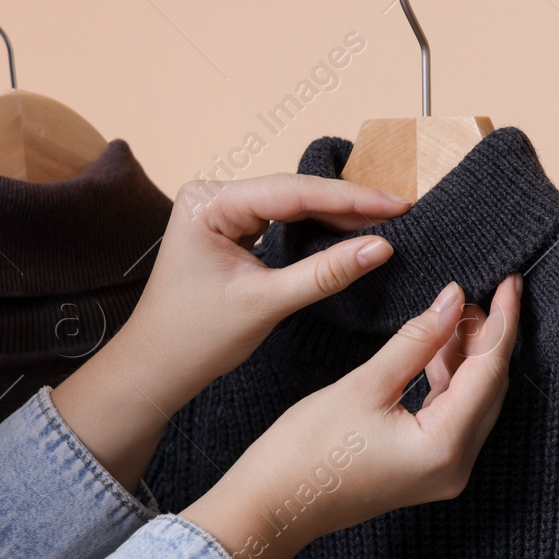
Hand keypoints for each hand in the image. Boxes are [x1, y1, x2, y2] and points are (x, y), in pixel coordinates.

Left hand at [51, 174, 411, 491]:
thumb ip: (326, 272)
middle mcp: (212, 196)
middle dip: (348, 203)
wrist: (157, 366)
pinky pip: (282, 220)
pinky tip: (351, 229)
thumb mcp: (267, 302)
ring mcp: (220, 211)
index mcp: (209, 203)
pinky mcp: (229, 228)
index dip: (351, 199)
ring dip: (337, 214)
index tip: (398, 204)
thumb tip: (380, 247)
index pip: (293, 192)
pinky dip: (317, 227)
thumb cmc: (196, 337)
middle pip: (294, 192)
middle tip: (401, 210)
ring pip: (292, 204)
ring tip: (386, 218)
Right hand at [181, 276, 521, 558]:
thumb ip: (416, 340)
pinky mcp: (429, 470)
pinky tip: (438, 350)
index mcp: (444, 446)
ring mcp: (445, 472)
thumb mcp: (364, 384)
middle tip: (478, 293)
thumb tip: (453, 300)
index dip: (502, 323)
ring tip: (454, 314)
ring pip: (475, 402)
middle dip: (487, 339)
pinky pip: (454, 417)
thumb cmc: (307, 451)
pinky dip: (451, 382)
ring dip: (468, 358)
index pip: (490, 372)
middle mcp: (455, 466)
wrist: (274, 505)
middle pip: (490, 389)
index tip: (510, 283)